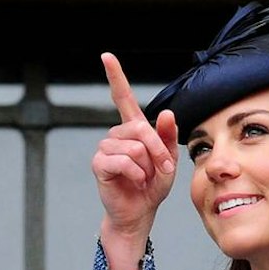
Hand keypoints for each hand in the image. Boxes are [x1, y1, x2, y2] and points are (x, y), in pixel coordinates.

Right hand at [90, 53, 179, 269]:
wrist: (139, 213)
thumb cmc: (152, 187)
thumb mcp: (168, 159)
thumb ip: (168, 136)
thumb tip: (165, 113)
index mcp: (133, 130)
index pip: (122, 98)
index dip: (116, 77)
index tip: (106, 56)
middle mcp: (116, 136)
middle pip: (140, 128)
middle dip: (158, 149)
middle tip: (162, 168)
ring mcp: (105, 150)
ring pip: (134, 147)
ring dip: (146, 165)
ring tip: (144, 177)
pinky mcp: (100, 165)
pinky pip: (123, 161)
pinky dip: (135, 174)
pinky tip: (134, 182)